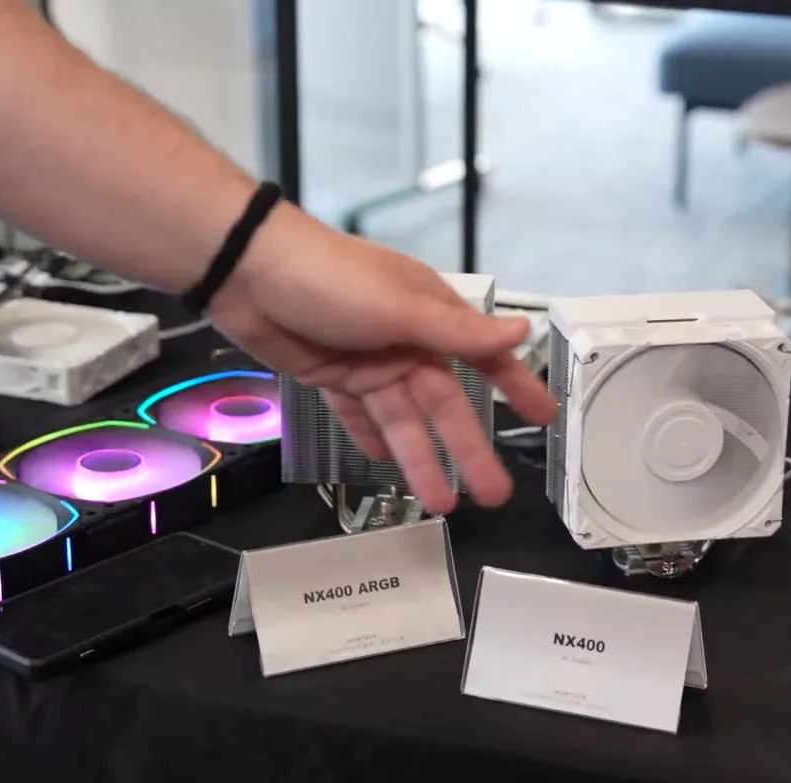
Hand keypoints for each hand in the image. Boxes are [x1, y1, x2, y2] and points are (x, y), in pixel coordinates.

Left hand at [206, 202, 557, 513]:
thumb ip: (460, 332)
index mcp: (432, 315)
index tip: (542, 416)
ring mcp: (371, 363)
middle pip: (445, 405)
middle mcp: (407, 342)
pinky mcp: (333, 377)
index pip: (485, 356)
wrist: (249, 272)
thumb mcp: (401, 307)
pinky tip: (389, 467)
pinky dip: (375, 440)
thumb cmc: (331, 278)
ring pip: (404, 421)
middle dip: (468, 449)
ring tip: (442, 502)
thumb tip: (524, 332)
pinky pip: (362, 417)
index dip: (515, 386)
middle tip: (492, 493)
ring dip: (422, 459)